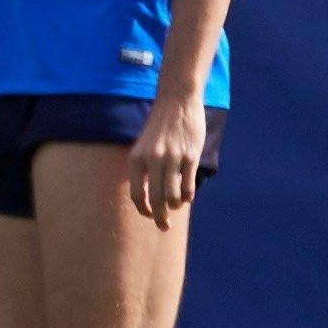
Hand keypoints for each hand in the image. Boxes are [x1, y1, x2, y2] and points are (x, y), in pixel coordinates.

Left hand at [127, 93, 207, 230]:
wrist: (177, 100)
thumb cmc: (160, 126)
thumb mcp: (144, 146)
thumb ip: (144, 169)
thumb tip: (149, 198)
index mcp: (137, 158)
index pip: (137, 194)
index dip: (143, 210)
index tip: (149, 215)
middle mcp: (153, 160)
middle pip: (156, 200)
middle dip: (160, 218)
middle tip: (163, 226)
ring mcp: (172, 158)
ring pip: (173, 197)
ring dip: (175, 207)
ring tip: (176, 206)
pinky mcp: (190, 157)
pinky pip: (188, 187)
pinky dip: (187, 197)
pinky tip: (186, 196)